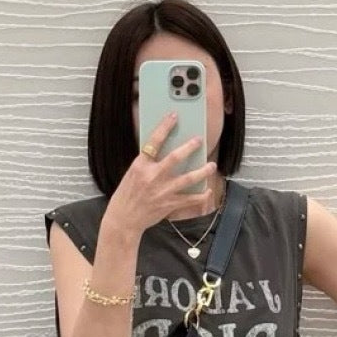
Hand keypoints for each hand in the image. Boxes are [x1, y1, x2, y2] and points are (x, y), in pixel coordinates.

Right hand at [107, 111, 216, 235]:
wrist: (124, 219)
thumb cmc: (127, 196)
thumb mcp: (133, 174)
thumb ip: (147, 164)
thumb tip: (164, 152)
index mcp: (141, 166)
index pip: (154, 142)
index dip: (165, 127)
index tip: (174, 116)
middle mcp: (152, 177)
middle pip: (175, 158)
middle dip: (189, 148)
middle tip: (199, 140)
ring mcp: (162, 191)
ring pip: (188, 179)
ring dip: (202, 171)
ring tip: (211, 165)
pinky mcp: (170, 204)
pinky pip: (190, 199)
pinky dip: (201, 196)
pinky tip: (208, 191)